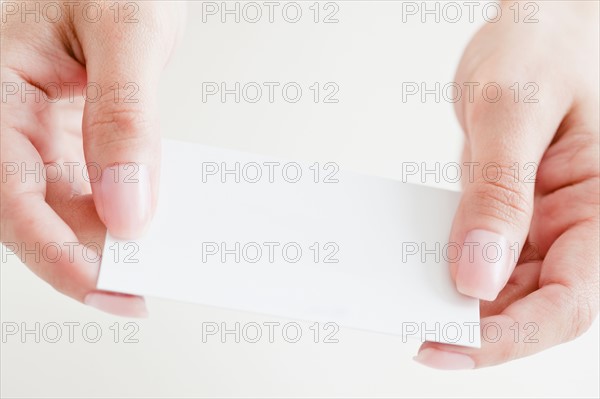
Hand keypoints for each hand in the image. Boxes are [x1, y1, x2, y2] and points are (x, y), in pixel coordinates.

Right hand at [0, 1, 184, 315]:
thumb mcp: (126, 33)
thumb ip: (124, 116)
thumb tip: (128, 205)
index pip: (11, 192)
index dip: (53, 250)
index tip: (103, 285)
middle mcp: (10, 118)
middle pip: (33, 213)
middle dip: (84, 259)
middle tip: (138, 291)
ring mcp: (38, 131)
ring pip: (62, 208)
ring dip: (105, 242)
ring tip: (154, 264)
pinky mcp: (71, 137)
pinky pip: (88, 187)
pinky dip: (120, 211)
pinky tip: (150, 225)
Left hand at [414, 1, 598, 367]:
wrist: (536, 25)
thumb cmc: (544, 48)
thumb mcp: (513, 112)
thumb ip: (497, 193)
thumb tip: (476, 275)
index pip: (568, 301)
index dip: (511, 336)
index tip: (446, 342)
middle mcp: (575, 226)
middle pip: (533, 305)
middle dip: (475, 328)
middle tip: (412, 329)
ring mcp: (541, 222)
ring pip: (503, 287)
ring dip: (457, 301)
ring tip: (405, 300)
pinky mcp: (509, 212)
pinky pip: (481, 253)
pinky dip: (449, 265)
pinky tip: (416, 265)